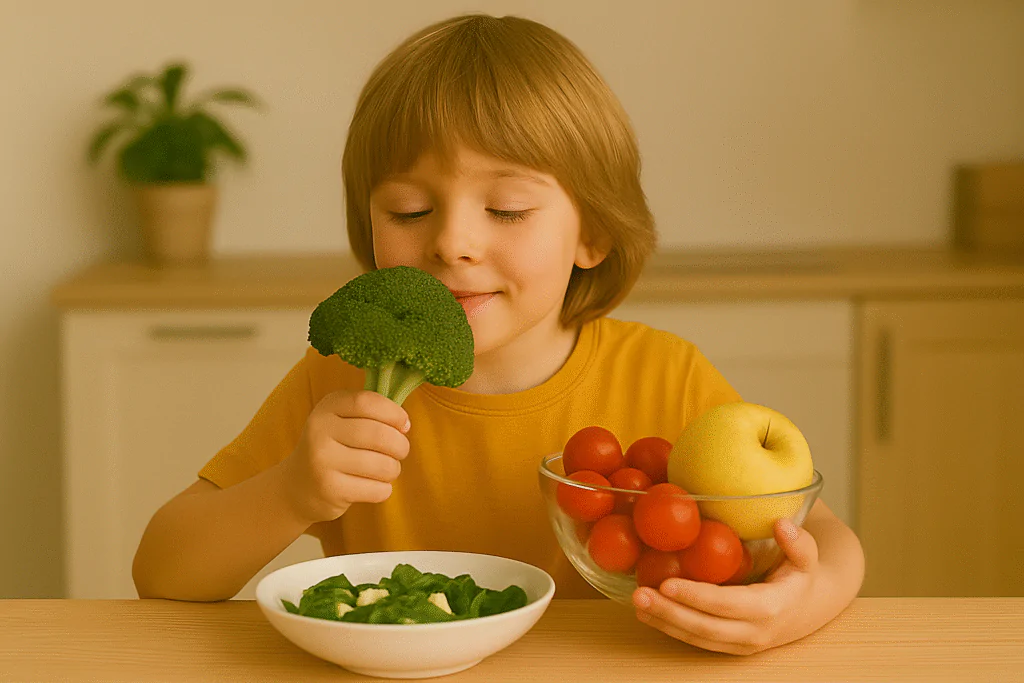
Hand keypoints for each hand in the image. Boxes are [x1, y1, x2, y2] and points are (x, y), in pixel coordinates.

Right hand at [278, 389, 410, 523]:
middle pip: (379, 434)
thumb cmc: (333, 448)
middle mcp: (320, 431)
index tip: (404, 425)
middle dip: (400, 445)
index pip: (367, 402)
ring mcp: (322, 461)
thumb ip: (371, 414)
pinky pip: (376, 489)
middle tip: (401, 451)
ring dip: (393, 469)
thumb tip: (404, 424)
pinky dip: (383, 489)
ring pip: (381, 465)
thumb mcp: (342, 421)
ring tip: (386, 470)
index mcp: (327, 407)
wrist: (296, 487)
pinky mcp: (329, 489)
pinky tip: (373, 486)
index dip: (393, 413)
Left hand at [631, 518, 821, 654]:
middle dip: (669, 612)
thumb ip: (798, 541)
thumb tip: (782, 524)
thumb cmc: (802, 577)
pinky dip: (671, 628)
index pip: (727, 605)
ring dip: (664, 621)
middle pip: (705, 627)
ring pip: (696, 638)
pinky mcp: (729, 647)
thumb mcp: (808, 557)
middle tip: (639, 594)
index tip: (667, 583)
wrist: (810, 609)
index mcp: (770, 608)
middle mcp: (753, 632)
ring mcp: (741, 644)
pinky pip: (697, 641)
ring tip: (637, 602)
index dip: (696, 597)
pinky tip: (648, 613)